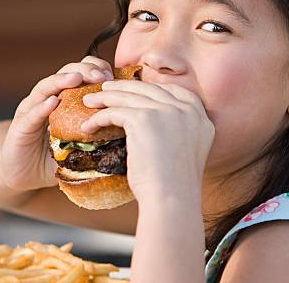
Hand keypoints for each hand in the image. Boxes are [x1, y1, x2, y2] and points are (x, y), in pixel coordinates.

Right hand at [0, 56, 114, 191]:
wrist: (22, 175)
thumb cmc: (55, 157)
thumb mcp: (82, 144)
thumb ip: (101, 136)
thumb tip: (132, 136)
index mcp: (66, 98)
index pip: (82, 74)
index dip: (98, 70)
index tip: (113, 77)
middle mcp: (48, 98)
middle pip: (66, 73)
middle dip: (85, 70)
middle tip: (101, 76)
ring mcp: (32, 110)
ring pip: (45, 87)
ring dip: (61, 80)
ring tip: (76, 78)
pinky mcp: (20, 127)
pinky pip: (31, 114)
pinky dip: (41, 107)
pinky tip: (52, 102)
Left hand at [81, 80, 214, 202]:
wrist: (172, 199)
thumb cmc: (174, 185)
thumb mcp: (186, 149)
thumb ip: (178, 130)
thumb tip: (156, 123)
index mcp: (199, 116)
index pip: (173, 91)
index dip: (151, 89)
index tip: (133, 91)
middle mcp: (186, 109)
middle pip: (149, 89)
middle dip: (125, 88)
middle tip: (106, 90)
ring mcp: (166, 111)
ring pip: (129, 97)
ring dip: (106, 98)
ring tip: (90, 101)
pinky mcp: (144, 119)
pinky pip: (115, 112)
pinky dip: (99, 118)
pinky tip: (89, 126)